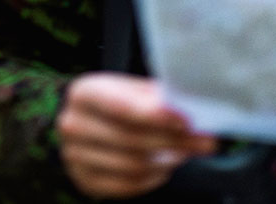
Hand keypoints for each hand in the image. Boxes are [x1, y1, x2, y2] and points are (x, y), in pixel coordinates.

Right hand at [56, 72, 217, 198]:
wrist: (90, 123)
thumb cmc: (118, 103)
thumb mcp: (133, 89)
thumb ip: (156, 97)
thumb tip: (190, 109)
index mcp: (83, 92)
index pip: (120, 107)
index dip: (156, 116)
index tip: (187, 120)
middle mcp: (72, 124)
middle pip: (130, 138)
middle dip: (172, 140)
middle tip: (204, 141)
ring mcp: (75, 156)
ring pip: (132, 165)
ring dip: (166, 160)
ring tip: (184, 153)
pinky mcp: (85, 181)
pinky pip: (128, 185)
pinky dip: (153, 178)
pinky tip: (165, 167)